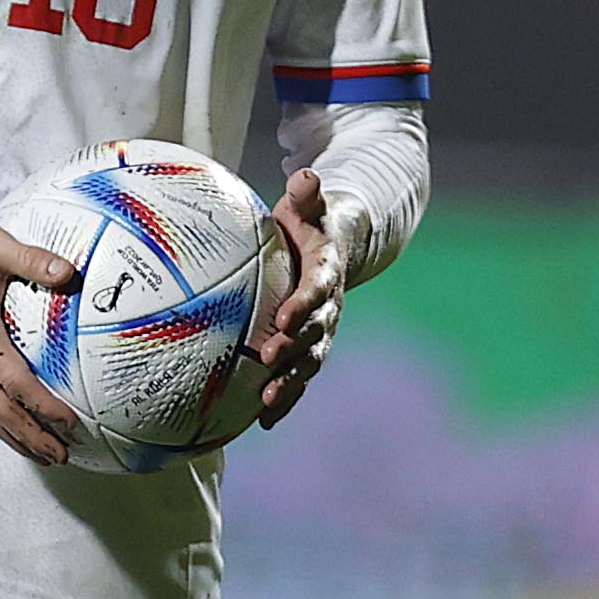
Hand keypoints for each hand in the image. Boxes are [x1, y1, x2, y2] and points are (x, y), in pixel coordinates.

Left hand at [240, 162, 346, 429]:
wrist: (338, 248)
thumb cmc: (309, 224)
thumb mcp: (308, 206)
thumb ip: (307, 195)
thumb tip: (305, 174)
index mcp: (327, 271)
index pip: (319, 289)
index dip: (305, 304)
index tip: (285, 318)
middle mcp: (330, 307)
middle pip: (315, 332)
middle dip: (293, 349)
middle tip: (268, 360)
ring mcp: (322, 332)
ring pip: (309, 362)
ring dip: (291, 384)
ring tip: (267, 404)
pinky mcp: (310, 348)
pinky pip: (298, 377)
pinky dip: (285, 400)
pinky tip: (261, 423)